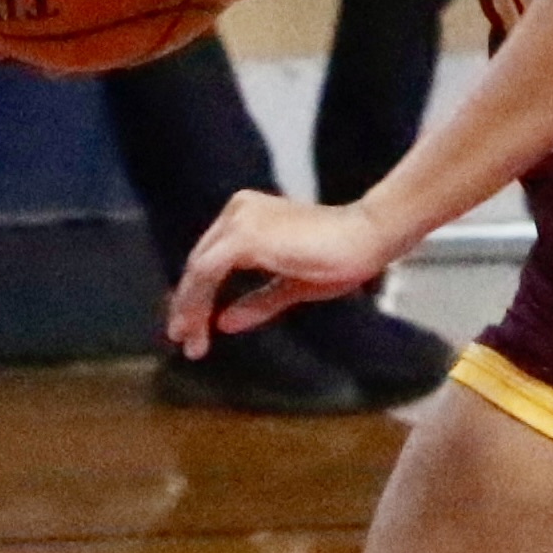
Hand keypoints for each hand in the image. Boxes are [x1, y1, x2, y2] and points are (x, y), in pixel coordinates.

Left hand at [166, 190, 402, 357]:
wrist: (367, 237)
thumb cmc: (341, 257)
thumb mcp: (292, 286)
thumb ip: (259, 301)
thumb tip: (224, 322)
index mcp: (249, 216)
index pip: (211, 258)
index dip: (198, 295)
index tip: (194, 328)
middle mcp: (238, 211)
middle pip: (199, 262)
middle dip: (189, 305)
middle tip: (185, 341)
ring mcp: (239, 220)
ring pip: (199, 268)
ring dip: (190, 307)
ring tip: (190, 341)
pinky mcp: (243, 236)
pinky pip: (208, 272)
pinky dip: (199, 300)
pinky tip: (201, 326)